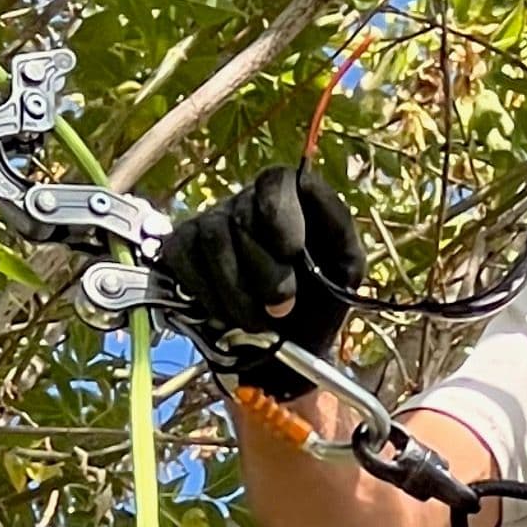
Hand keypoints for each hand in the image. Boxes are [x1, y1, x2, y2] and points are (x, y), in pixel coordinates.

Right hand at [153, 165, 364, 386]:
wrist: (286, 344)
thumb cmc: (319, 300)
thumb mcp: (345, 267)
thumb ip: (339, 225)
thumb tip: (310, 184)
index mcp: (288, 197)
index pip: (275, 182)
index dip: (280, 215)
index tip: (292, 253)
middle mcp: (245, 201)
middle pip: (242, 217)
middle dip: (264, 272)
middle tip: (282, 309)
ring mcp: (209, 222)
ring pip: (213, 241)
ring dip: (237, 291)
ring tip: (257, 322)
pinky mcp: (181, 247)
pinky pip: (183, 260)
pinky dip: (206, 294)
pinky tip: (225, 314)